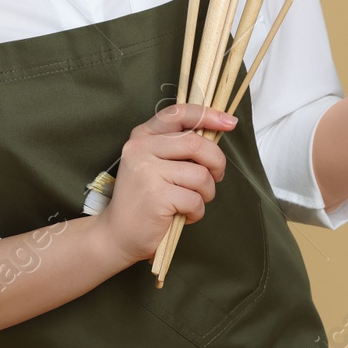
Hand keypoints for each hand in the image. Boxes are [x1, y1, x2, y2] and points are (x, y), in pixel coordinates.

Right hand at [94, 102, 235, 266]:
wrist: (117, 234)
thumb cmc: (143, 199)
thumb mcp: (153, 163)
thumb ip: (176, 147)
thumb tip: (214, 135)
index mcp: (142, 136)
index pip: (178, 113)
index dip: (208, 115)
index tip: (229, 123)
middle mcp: (141, 148)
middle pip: (196, 144)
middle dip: (216, 163)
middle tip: (216, 177)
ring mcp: (147, 171)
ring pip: (201, 175)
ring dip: (207, 193)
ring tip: (193, 202)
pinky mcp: (156, 196)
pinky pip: (196, 200)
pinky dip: (197, 212)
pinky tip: (184, 215)